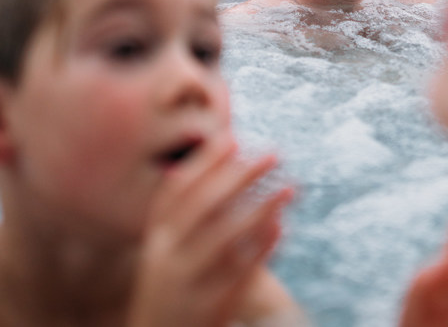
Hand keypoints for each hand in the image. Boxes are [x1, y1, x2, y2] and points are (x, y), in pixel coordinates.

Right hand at [127, 140, 294, 326]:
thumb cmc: (175, 289)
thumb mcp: (170, 251)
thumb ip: (192, 215)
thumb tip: (224, 159)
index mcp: (157, 240)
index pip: (177, 190)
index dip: (204, 163)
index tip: (234, 138)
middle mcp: (165, 259)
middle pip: (203, 207)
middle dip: (239, 177)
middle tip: (274, 154)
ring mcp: (185, 286)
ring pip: (224, 238)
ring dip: (259, 208)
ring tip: (290, 187)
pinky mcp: (208, 311)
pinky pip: (238, 274)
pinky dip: (260, 249)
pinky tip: (282, 227)